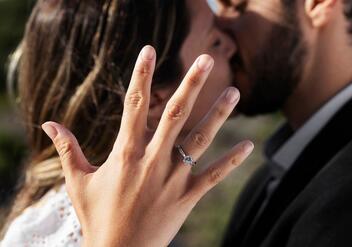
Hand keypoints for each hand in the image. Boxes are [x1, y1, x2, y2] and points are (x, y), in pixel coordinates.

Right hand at [41, 45, 253, 246]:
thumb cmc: (97, 217)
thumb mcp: (78, 182)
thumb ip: (67, 150)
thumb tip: (48, 124)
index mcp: (126, 153)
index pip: (134, 105)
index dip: (142, 76)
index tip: (149, 50)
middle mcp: (153, 160)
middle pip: (175, 114)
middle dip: (191, 84)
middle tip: (205, 59)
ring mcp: (173, 178)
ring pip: (200, 140)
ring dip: (218, 115)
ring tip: (233, 91)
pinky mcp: (188, 196)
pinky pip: (214, 175)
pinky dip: (231, 161)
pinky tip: (248, 145)